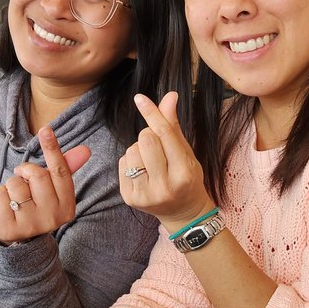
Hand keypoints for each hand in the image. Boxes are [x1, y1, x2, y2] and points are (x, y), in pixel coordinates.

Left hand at [0, 125, 90, 244]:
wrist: (16, 239)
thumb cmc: (35, 205)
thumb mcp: (51, 189)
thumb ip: (65, 169)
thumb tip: (85, 150)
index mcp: (66, 207)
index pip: (60, 172)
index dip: (52, 149)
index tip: (45, 129)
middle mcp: (52, 218)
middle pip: (37, 175)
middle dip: (25, 171)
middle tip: (23, 180)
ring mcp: (29, 224)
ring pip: (16, 183)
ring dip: (11, 185)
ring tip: (14, 199)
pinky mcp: (8, 227)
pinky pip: (0, 194)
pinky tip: (5, 208)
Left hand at [120, 92, 213, 231]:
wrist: (182, 212)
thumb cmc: (186, 177)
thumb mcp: (186, 152)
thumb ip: (173, 125)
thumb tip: (170, 95)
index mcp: (184, 172)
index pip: (164, 135)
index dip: (152, 113)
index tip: (140, 98)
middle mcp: (165, 186)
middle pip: (145, 140)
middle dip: (149, 136)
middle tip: (159, 148)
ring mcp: (145, 195)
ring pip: (132, 150)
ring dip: (139, 150)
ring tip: (151, 162)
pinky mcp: (129, 198)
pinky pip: (122, 162)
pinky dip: (130, 161)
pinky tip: (142, 171)